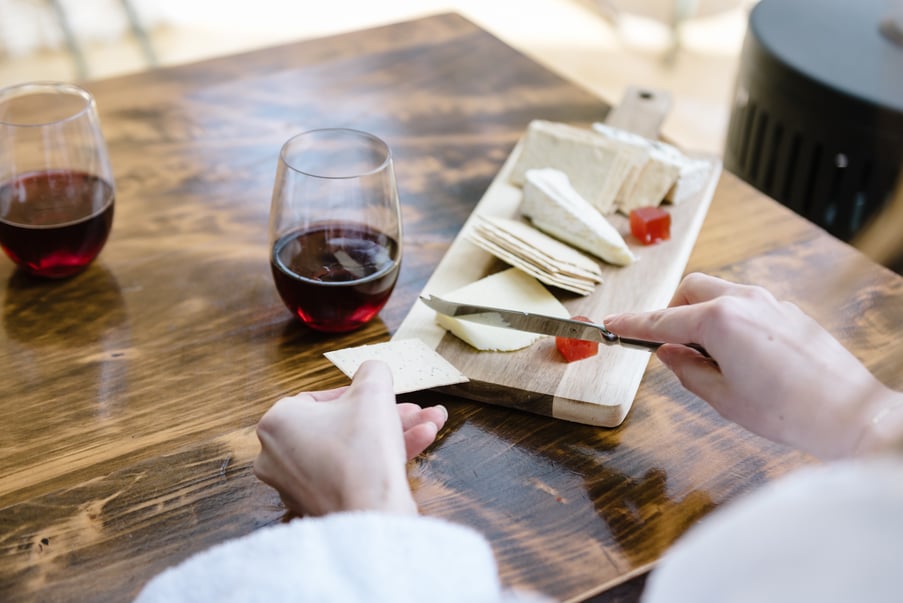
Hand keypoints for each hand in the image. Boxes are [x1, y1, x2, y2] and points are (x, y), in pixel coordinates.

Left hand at [253, 360, 447, 515]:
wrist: (371, 514)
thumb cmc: (363, 450)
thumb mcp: (373, 391)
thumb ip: (372, 371)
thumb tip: (372, 371)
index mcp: (277, 423)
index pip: (320, 399)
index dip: (359, 395)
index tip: (384, 396)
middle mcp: (276, 456)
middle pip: (341, 426)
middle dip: (386, 417)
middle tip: (414, 412)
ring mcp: (294, 486)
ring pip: (350, 450)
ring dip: (391, 436)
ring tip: (429, 427)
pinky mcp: (316, 507)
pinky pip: (349, 475)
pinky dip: (378, 462)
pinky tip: (418, 447)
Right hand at [604, 273, 902, 458]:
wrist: (850, 413)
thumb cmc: (788, 410)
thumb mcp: (722, 397)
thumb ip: (687, 370)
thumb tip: (669, 353)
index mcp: (719, 320)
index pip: (662, 319)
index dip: (632, 324)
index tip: (612, 324)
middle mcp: (743, 301)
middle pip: (690, 290)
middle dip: (672, 311)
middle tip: (667, 345)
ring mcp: (769, 302)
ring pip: (719, 293)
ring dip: (701, 315)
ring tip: (708, 357)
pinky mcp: (788, 313)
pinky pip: (745, 305)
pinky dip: (728, 320)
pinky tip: (739, 356)